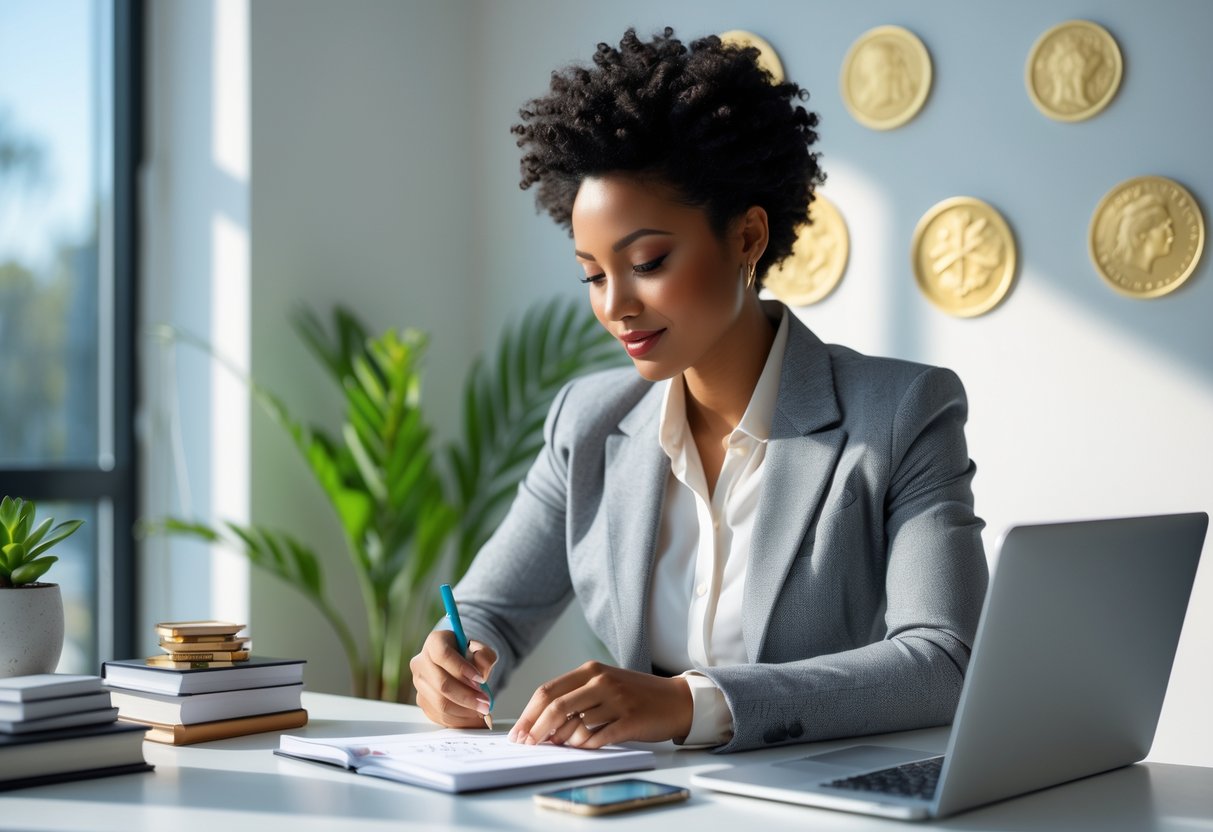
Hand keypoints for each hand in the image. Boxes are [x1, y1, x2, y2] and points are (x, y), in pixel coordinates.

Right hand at [410, 630, 496, 727]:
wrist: (460, 666)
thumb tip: (481, 671)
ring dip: (465, 710)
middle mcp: (421, 662)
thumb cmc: (470, 656)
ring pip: (440, 703)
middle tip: (486, 702)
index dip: (461, 669)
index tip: (481, 680)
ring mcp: (419, 684)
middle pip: (441, 684)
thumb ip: (484, 657)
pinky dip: (459, 719)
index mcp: (434, 642)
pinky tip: (473, 716)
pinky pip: (440, 715)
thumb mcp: (482, 650)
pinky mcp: (422, 701)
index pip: (442, 655)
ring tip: (483, 710)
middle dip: (467, 696)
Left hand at [508, 661, 691, 748]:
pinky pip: (598, 738)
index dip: (529, 714)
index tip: (518, 732)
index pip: (548, 691)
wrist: (676, 700)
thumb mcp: (604, 684)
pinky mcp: (630, 720)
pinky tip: (583, 748)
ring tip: (561, 746)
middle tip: (527, 745)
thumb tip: (542, 725)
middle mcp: (602, 682)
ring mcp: (617, 700)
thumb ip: (576, 697)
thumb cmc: (635, 694)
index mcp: (591, 670)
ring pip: (576, 725)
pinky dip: (585, 746)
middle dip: (536, 729)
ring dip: (562, 740)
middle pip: (556, 707)